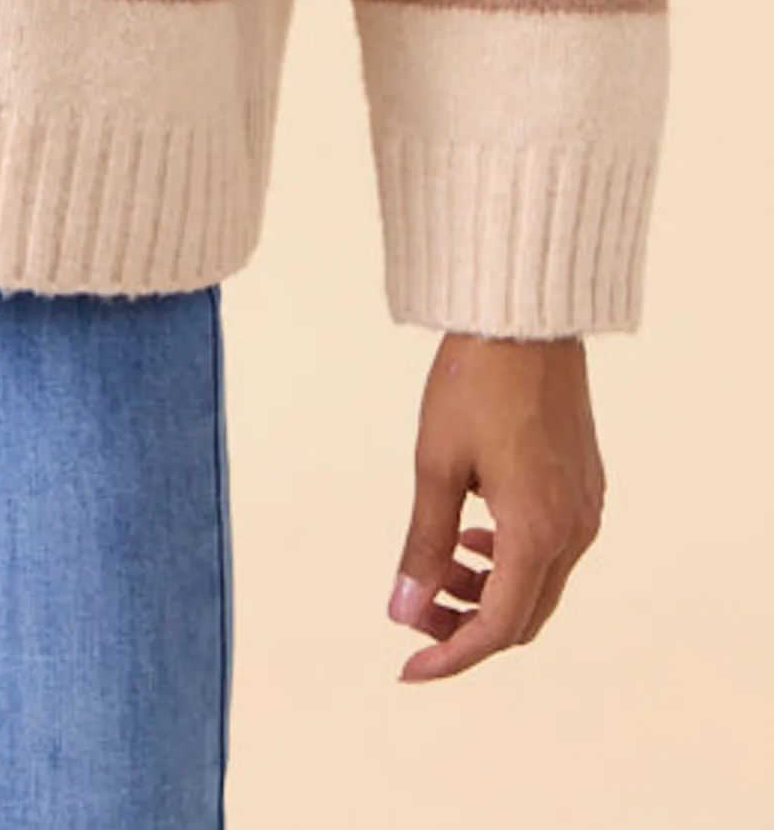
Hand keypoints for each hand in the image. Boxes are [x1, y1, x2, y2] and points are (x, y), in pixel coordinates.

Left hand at [387, 333, 605, 680]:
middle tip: (414, 614)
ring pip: (538, 584)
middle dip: (467, 625)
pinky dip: (510, 558)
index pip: (498, 627)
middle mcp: (574, 530)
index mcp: (538, 531)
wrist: (526, 319)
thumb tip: (403, 612)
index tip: (409, 669)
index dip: (451, 655)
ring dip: (488, 590)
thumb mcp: (435, 465)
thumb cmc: (475, 382)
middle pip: (524, 615)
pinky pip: (552, 549)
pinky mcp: (585, 486)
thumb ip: (424, 545)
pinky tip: (474, 530)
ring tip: (440, 564)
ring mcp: (586, 509)